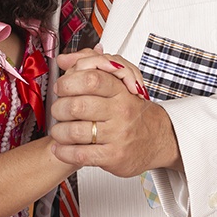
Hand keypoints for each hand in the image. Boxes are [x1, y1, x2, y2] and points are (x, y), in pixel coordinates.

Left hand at [49, 50, 181, 175]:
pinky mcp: (114, 156)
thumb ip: (90, 64)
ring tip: (58, 130)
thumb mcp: (118, 82)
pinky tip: (60, 148)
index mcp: (120, 91)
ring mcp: (118, 135)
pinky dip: (64, 152)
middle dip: (59, 109)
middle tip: (58, 110)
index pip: (91, 79)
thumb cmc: (131, 110)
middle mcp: (120, 112)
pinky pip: (80, 154)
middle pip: (77, 106)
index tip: (60, 87)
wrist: (158, 138)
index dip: (68, 82)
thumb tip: (64, 60)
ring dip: (58, 131)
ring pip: (75, 131)